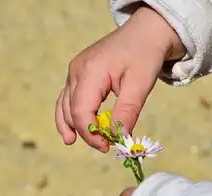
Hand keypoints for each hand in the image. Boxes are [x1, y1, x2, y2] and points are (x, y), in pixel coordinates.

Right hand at [55, 6, 185, 151]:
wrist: (145, 33)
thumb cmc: (144, 55)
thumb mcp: (140, 84)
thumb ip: (127, 112)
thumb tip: (119, 138)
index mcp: (90, 72)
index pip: (80, 111)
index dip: (90, 134)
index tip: (107, 147)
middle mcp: (76, 71)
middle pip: (70, 109)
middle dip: (84, 131)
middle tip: (103, 146)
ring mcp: (76, 70)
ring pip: (65, 104)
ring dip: (72, 124)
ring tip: (75, 141)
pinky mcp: (81, 72)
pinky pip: (70, 97)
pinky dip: (72, 113)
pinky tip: (75, 126)